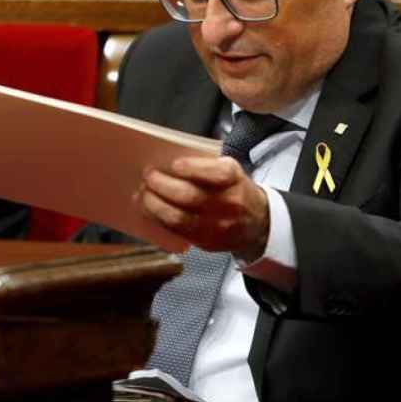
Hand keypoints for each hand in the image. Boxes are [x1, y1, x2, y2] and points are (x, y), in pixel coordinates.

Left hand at [139, 156, 270, 261]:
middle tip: (149, 176)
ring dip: (154, 204)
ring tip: (144, 193)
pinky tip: (149, 208)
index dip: (192, 168)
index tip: (174, 164)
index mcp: (234, 179)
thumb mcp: (229, 169)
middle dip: (162, 185)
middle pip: (189, 196)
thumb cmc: (235, 189)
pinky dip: (158, 218)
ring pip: (178, 217)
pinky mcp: (206, 241)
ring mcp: (217, 226)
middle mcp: (228, 203)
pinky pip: (176, 230)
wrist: (257, 223)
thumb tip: (166, 160)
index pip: (215, 173)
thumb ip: (204, 164)